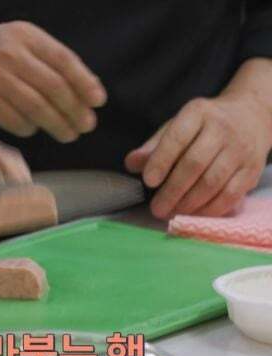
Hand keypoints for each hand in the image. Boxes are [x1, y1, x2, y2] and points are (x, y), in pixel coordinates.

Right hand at [0, 20, 106, 140]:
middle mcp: (9, 55)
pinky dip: (30, 128)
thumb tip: (87, 89)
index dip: (85, 83)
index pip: (63, 60)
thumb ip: (50, 60)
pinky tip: (35, 128)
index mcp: (25, 36)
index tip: (98, 100)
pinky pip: (16, 121)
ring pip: (36, 108)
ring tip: (68, 133)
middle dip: (74, 110)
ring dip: (57, 125)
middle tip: (86, 124)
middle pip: (53, 88)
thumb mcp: (21, 41)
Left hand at [126, 94, 271, 218]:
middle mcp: (222, 129)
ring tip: (172, 212)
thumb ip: (153, 146)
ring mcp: (240, 150)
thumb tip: (132, 164)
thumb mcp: (176, 126)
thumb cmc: (203, 126)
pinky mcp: (252, 169)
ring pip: (213, 182)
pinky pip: (231, 194)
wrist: (250, 117)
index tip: (148, 181)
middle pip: (195, 164)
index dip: (162, 161)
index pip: (177, 137)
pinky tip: (194, 214)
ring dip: (189, 203)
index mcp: (198, 113)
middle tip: (156, 208)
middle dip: (172, 190)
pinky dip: (210, 209)